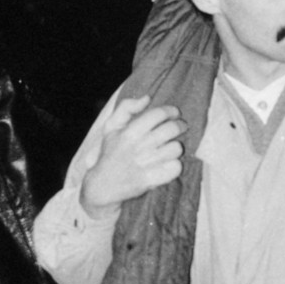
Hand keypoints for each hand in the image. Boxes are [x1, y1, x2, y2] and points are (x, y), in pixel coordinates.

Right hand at [79, 96, 184, 219]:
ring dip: (176, 146)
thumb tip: (147, 98)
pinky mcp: (152, 180)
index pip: (158, 114)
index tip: (174, 113)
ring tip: (172, 146)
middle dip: (180, 125)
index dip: (170, 111)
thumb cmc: (110, 153)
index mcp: (129, 132)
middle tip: (181, 126)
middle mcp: (139, 147)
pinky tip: (169, 162)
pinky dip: (175, 165)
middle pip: (172, 129)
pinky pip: (175, 168)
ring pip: (176, 148)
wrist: (103, 185)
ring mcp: (146, 164)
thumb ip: (127, 107)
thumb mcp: (111, 127)